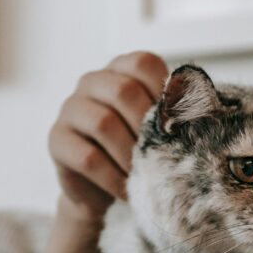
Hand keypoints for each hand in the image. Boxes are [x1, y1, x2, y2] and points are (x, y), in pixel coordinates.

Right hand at [48, 51, 168, 220]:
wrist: (105, 187)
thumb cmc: (138, 148)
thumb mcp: (158, 126)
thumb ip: (172, 112)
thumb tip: (195, 115)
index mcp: (121, 69)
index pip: (143, 64)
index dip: (164, 92)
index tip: (178, 123)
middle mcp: (92, 81)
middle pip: (123, 91)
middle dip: (148, 126)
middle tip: (163, 153)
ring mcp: (70, 108)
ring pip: (103, 123)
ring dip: (130, 154)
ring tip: (146, 174)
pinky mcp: (56, 139)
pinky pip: (87, 157)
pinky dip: (113, 177)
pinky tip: (127, 189)